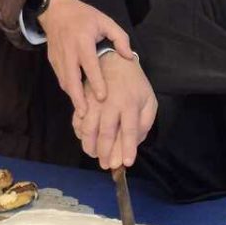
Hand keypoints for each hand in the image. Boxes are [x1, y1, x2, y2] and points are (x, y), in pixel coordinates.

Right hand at [40, 0, 132, 116]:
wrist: (56, 10)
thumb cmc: (84, 16)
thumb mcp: (105, 21)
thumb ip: (120, 38)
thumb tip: (129, 57)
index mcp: (82, 41)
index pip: (89, 65)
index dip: (96, 82)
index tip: (102, 97)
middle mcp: (69, 51)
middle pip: (71, 79)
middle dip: (78, 98)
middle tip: (85, 114)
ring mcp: (58, 57)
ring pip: (64, 81)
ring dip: (73, 97)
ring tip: (82, 112)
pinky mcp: (52, 60)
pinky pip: (60, 78)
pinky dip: (68, 89)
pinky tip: (77, 98)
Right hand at [72, 52, 156, 168]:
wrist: (113, 59)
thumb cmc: (133, 82)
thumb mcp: (148, 99)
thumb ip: (145, 121)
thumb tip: (136, 142)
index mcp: (130, 103)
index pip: (130, 130)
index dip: (127, 148)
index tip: (126, 163)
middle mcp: (111, 104)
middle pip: (107, 133)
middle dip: (106, 153)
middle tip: (107, 166)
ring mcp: (94, 102)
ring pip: (88, 129)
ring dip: (90, 146)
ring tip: (95, 155)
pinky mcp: (82, 100)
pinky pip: (77, 121)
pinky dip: (79, 133)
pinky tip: (85, 139)